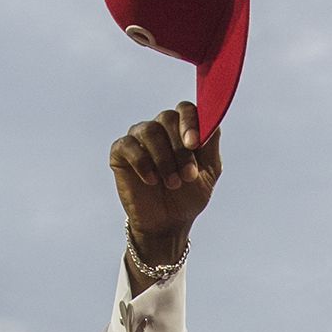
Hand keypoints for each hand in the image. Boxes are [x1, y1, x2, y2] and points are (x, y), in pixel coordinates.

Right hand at [110, 102, 220, 264]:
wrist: (168, 223)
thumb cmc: (189, 195)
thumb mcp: (210, 171)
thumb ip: (211, 143)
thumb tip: (212, 117)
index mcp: (182, 128)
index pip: (185, 109)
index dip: (190, 122)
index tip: (193, 144)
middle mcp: (160, 127)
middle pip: (167, 118)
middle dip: (180, 149)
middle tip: (187, 176)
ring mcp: (139, 138)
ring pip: (149, 131)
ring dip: (164, 159)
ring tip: (172, 183)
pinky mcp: (120, 152)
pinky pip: (128, 145)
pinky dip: (142, 163)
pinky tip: (151, 180)